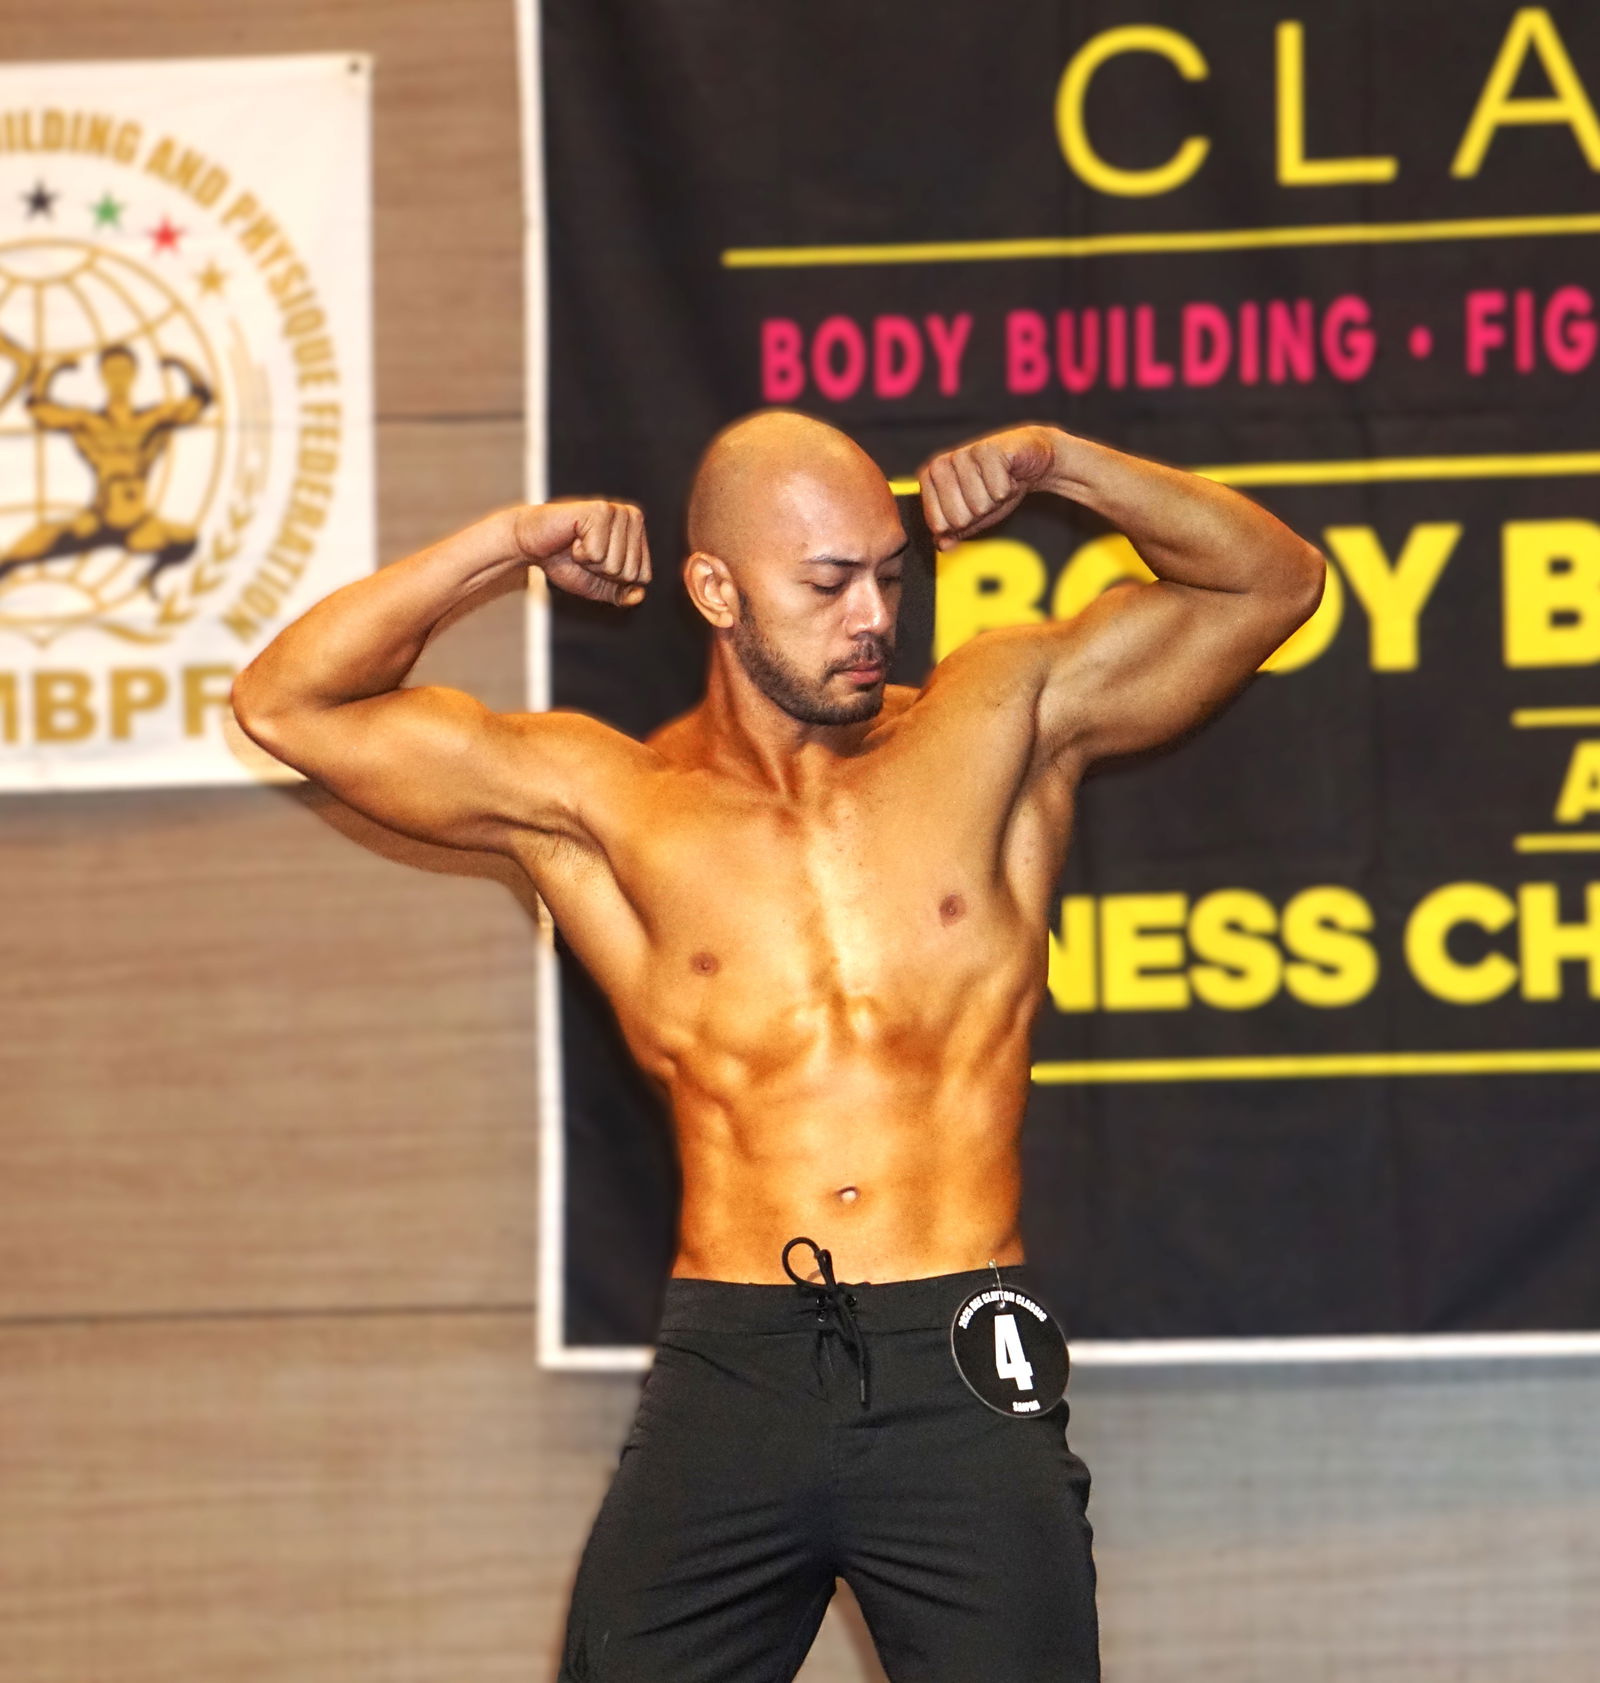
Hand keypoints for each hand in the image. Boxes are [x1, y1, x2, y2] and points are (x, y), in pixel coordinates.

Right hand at [513, 498, 650, 606]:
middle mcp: (632, 517)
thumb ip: (621, 594)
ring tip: (577, 544)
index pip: (643, 576)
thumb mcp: (598, 585)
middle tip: (584, 552)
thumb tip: (640, 595)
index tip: (597, 562)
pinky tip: (572, 538)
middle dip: (602, 572)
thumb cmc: (565, 561)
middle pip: (630, 572)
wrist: (531, 544)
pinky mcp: (598, 510)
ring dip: (590, 562)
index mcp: (638, 533)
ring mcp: (616, 511)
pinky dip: (580, 553)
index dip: (615, 580)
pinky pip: (598, 553)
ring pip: (615, 564)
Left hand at [918, 425, 1061, 550]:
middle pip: (959, 518)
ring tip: (997, 483)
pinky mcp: (989, 449)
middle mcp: (941, 464)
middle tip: (987, 494)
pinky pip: (998, 491)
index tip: (970, 507)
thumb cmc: (994, 486)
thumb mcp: (971, 515)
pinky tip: (1008, 475)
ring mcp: (963, 454)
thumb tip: (942, 545)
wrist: (1026, 459)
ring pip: (980, 505)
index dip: (962, 524)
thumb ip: (953, 532)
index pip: (939, 525)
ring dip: (996, 500)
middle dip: (980, 513)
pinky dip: (1009, 488)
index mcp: (929, 479)